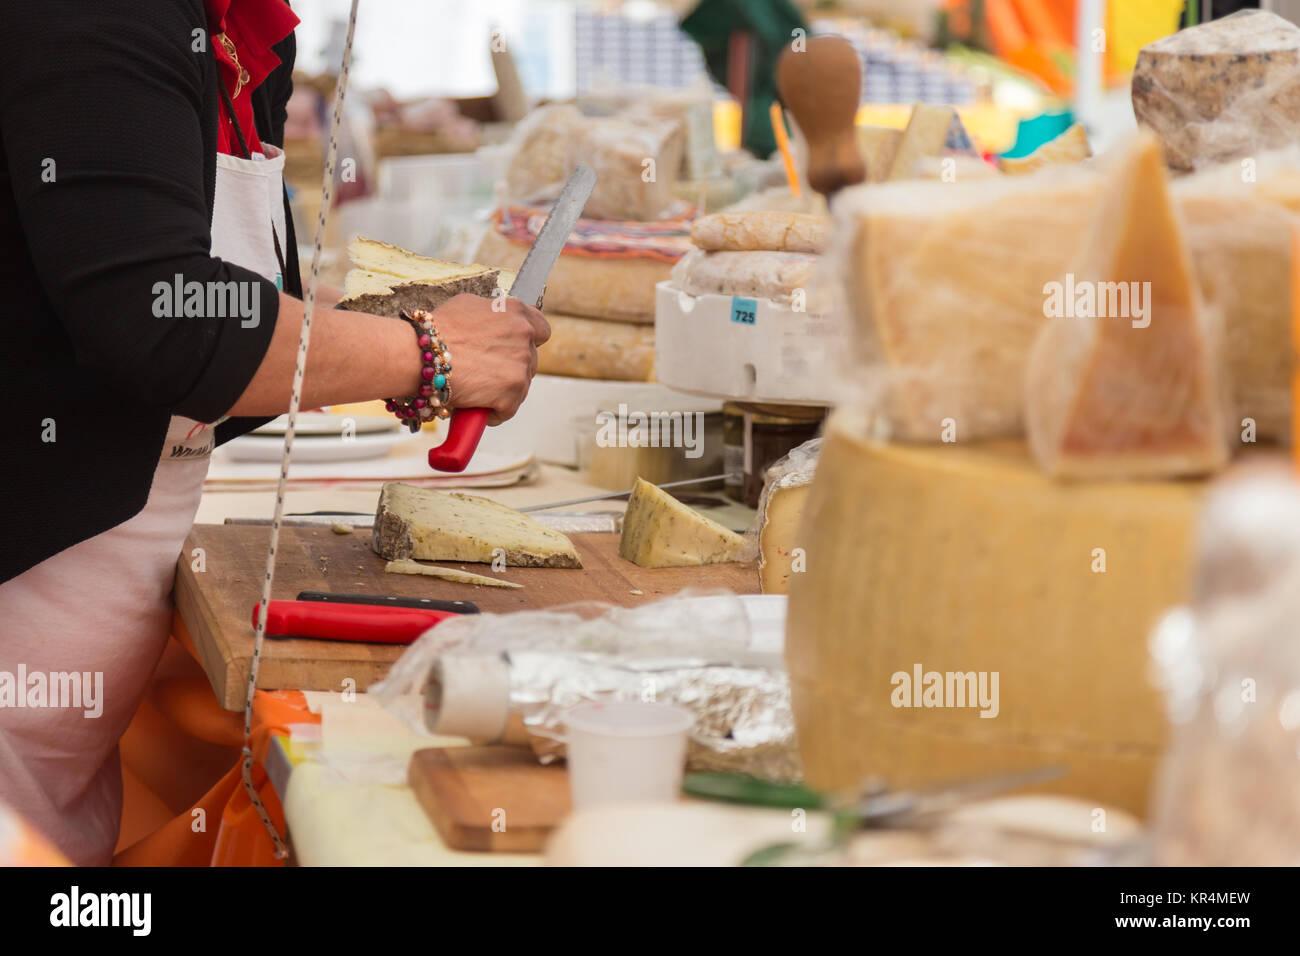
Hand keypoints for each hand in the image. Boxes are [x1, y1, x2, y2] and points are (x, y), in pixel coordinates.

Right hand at [431, 293, 549, 424]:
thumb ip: (492, 314)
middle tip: (486, 372)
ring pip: (521, 386)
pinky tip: (475, 405)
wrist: (419, 355)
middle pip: (530, 360)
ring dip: (502, 390)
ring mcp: (520, 365)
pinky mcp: (512, 392)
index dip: (528, 342)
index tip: (516, 349)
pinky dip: (493, 412)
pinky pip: (508, 409)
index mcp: (516, 312)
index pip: (541, 330)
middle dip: (510, 368)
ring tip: (475, 388)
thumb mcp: (468, 306)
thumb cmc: (436, 331)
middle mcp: (523, 336)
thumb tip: (497, 321)